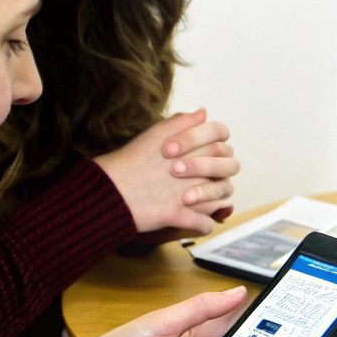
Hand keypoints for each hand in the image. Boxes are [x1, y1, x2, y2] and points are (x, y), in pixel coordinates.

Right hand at [94, 109, 240, 234]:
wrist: (108, 190)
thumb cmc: (129, 162)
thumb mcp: (154, 133)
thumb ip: (182, 122)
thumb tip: (203, 112)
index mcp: (188, 144)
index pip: (221, 134)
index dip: (216, 140)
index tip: (205, 149)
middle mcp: (193, 166)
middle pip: (228, 164)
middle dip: (217, 169)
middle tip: (200, 176)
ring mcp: (188, 191)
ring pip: (222, 195)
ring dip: (215, 197)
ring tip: (200, 198)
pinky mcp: (179, 215)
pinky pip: (205, 224)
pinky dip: (203, 224)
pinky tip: (195, 220)